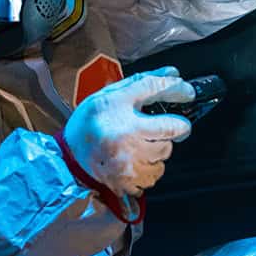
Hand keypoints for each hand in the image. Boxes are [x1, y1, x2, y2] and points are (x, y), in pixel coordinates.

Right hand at [62, 67, 194, 197]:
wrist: (68, 157)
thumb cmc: (90, 123)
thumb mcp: (111, 95)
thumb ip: (144, 83)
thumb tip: (174, 74)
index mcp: (120, 113)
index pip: (158, 93)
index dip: (178, 91)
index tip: (187, 92)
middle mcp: (127, 138)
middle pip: (173, 130)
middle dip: (172, 127)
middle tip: (160, 126)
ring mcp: (130, 163)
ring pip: (166, 152)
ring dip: (159, 147)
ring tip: (138, 143)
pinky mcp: (131, 182)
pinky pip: (157, 173)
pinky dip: (151, 165)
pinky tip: (134, 159)